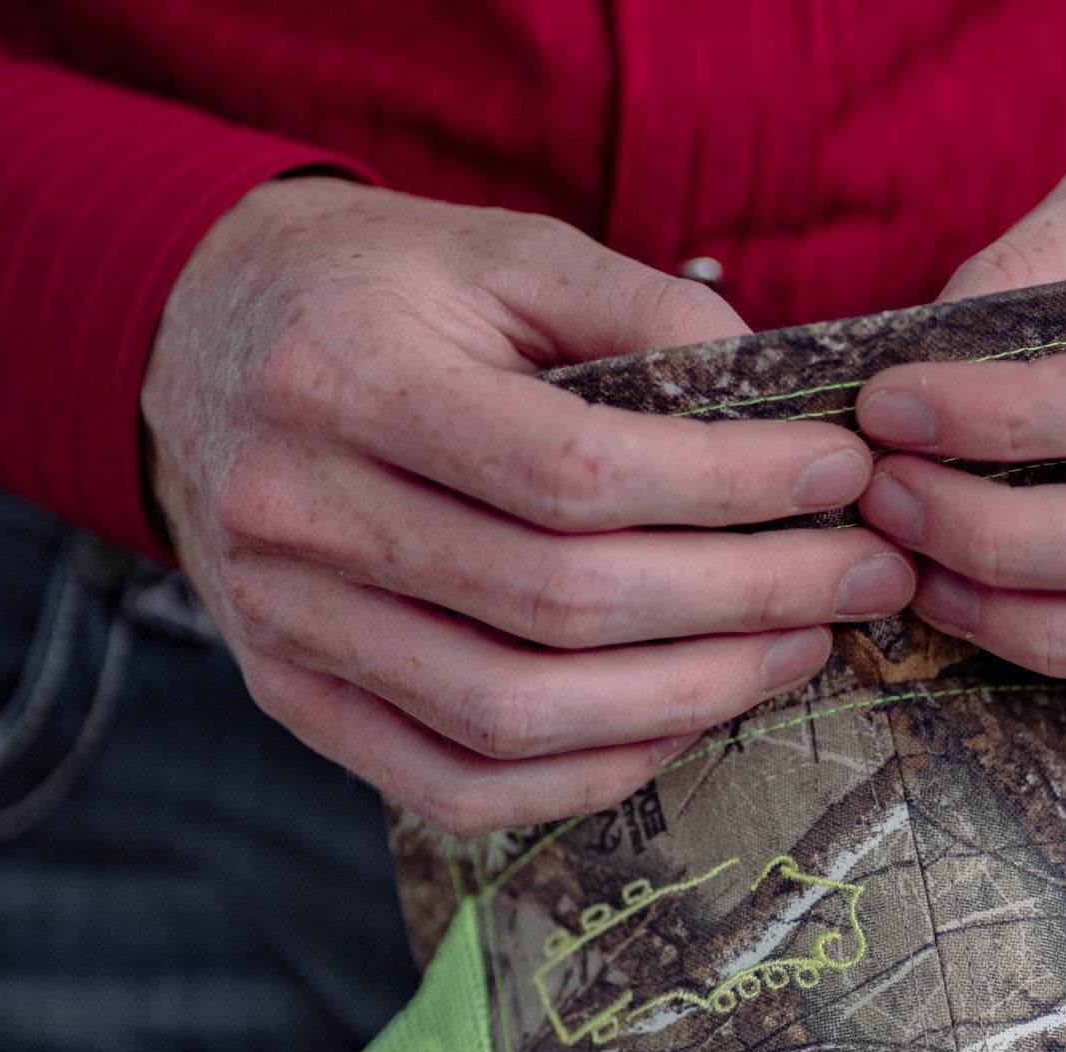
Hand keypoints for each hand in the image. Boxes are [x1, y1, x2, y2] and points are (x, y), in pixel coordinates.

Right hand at [142, 178, 913, 834]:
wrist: (201, 347)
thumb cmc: (376, 292)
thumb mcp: (498, 252)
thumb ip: (637, 307)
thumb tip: (777, 401)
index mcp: (348, 380)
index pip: (573, 471)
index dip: (729, 488)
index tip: (843, 478)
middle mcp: (299, 517)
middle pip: (562, 603)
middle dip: (749, 597)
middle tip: (865, 576)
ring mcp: (290, 629)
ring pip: (518, 714)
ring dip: (689, 697)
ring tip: (797, 649)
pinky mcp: (299, 700)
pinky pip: (458, 786)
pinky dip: (588, 774)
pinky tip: (683, 724)